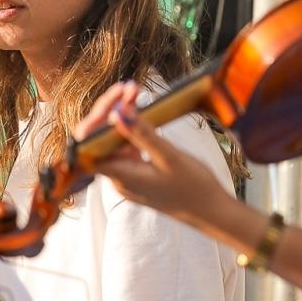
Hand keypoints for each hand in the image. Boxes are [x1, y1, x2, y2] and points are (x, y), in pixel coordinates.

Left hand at [83, 81, 234, 228]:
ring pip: (114, 141)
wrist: (211, 212)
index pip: (90, 146)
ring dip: (122, 116)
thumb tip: (118, 113)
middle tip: (130, 88)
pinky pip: (126, 147)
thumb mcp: (169, 156)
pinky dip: (131, 128)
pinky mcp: (137, 173)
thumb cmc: (194, 188)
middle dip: (111, 111)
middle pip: (100, 140)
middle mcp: (119, 178)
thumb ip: (142, 134)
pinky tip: (141, 112)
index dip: (95, 120)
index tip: (113, 99)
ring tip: (135, 91)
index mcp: (121, 177)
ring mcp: (127, 176)